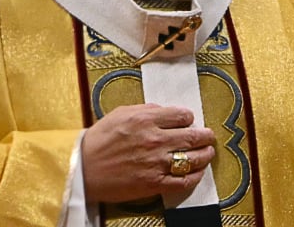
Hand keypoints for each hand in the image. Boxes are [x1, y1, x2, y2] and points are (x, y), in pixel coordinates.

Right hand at [81, 103, 215, 203]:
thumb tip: (164, 111)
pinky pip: (183, 181)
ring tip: (209, 152)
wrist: (84, 169)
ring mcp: (156, 163)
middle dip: (205, 136)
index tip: (189, 120)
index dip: (188, 117)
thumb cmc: (99, 140)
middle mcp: (155, 140)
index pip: (181, 115)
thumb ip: (145, 109)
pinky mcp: (155, 183)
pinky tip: (198, 172)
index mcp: (146, 119)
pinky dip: (195, 176)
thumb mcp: (120, 113)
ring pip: (193, 158)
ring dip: (205, 155)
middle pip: (192, 136)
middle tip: (209, 136)